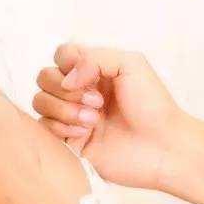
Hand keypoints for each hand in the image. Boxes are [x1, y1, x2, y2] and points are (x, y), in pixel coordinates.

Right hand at [34, 43, 187, 189]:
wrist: (162, 147)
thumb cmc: (153, 106)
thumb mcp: (131, 63)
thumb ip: (94, 58)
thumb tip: (67, 79)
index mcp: (93, 71)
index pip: (60, 55)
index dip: (67, 62)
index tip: (90, 76)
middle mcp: (79, 91)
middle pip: (44, 77)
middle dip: (65, 89)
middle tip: (97, 102)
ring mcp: (71, 116)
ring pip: (40, 102)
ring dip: (64, 108)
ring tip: (93, 120)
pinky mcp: (67, 141)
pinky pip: (44, 128)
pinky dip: (62, 127)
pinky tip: (86, 133)